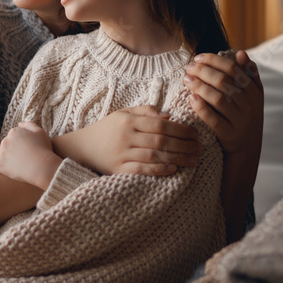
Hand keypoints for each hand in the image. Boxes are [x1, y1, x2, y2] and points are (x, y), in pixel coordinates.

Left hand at [0, 122, 61, 189]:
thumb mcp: (40, 132)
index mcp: (14, 132)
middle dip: (12, 146)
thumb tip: (19, 124)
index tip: (25, 148)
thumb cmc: (44, 150)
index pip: (13, 134)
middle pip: (5, 141)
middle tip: (21, 155)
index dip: (20, 141)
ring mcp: (2, 153)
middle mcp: (6, 141)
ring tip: (12, 159)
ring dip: (3, 152)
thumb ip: (29, 124)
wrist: (43, 168)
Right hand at [52, 106, 199, 174]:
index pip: (159, 124)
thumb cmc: (106, 129)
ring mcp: (121, 154)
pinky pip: (141, 170)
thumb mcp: (122, 114)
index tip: (195, 133)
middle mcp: (125, 137)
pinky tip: (173, 169)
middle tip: (200, 148)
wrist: (81, 147)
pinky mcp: (117, 169)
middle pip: (160, 140)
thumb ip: (144, 111)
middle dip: (183, 145)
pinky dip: (158, 170)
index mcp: (127, 121)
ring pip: (154, 156)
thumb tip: (169, 115)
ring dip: (177, 158)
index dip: (180, 129)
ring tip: (194, 160)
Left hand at [185, 50, 263, 156]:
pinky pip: (213, 118)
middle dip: (203, 71)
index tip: (197, 57)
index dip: (213, 60)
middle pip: (224, 82)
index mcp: (254, 91)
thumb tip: (241, 53)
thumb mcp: (253, 96)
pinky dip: (201, 107)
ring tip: (186, 80)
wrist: (248, 149)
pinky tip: (191, 98)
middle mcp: (250, 105)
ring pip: (218, 99)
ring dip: (199, 86)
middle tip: (189, 68)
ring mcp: (240, 120)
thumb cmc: (245, 116)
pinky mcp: (229, 134)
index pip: (233, 69)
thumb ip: (249, 74)